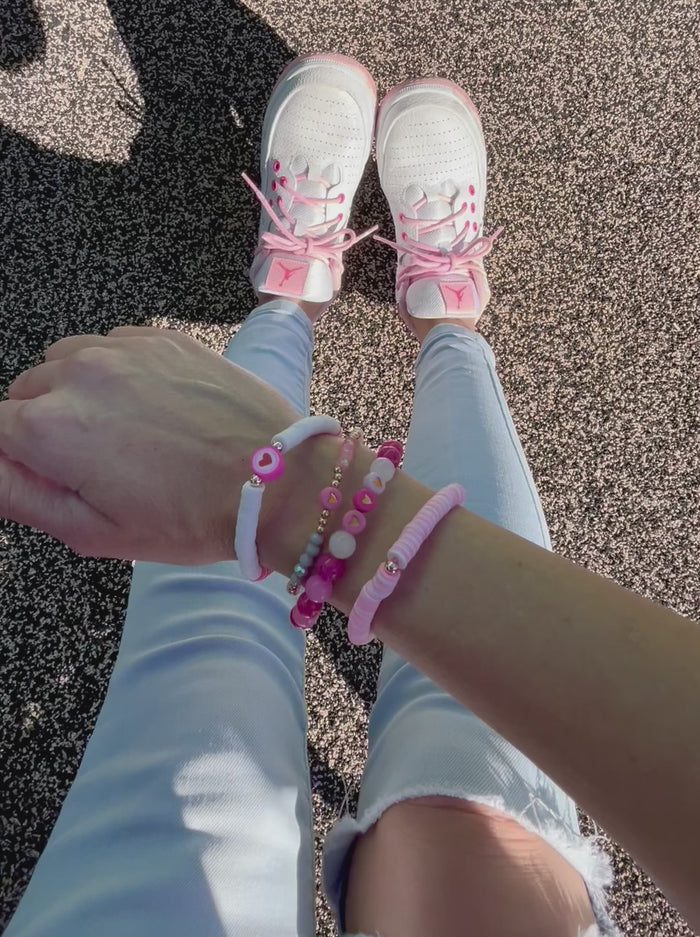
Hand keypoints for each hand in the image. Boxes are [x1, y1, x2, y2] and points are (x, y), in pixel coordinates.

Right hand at [0, 327, 301, 564]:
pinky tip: (151, 405)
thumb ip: (20, 496)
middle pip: (25, 393)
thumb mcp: (94, 531)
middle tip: (91, 463)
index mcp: (50, 428)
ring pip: (64, 362)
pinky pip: (111, 345)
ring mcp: (122, 348)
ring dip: (76, 392)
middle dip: (42, 426)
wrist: (276, 480)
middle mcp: (77, 375)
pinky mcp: (162, 338)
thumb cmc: (190, 516)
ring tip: (123, 432)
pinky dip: (115, 371)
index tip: (47, 472)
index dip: (15, 456)